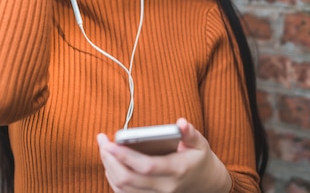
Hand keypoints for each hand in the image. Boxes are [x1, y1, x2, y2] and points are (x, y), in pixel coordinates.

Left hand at [97, 118, 231, 192]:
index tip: (109, 142)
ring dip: (109, 169)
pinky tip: (111, 164)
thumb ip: (190, 133)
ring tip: (104, 149)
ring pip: (123, 189)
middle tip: (102, 141)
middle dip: (110, 160)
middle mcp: (165, 188)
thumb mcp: (200, 143)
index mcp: (177, 170)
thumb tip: (181, 122)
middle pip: (128, 179)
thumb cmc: (199, 159)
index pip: (146, 166)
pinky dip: (114, 180)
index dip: (124, 155)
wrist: (207, 184)